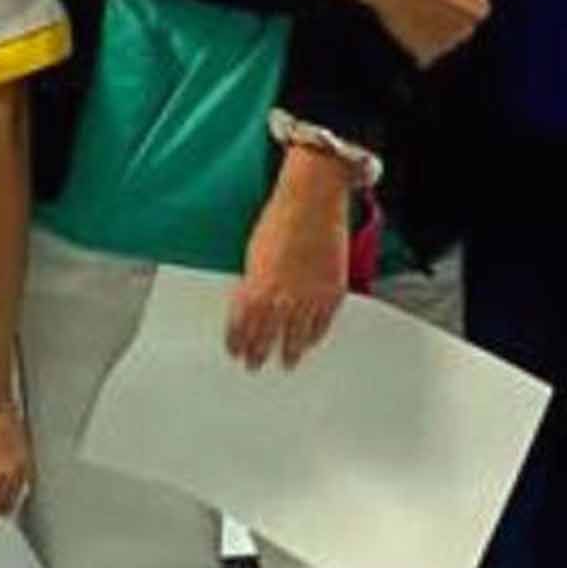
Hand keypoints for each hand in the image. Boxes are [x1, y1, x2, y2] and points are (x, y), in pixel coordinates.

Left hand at [227, 148, 355, 368]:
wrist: (312, 202)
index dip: (237, 341)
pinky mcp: (332, 292)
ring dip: (289, 352)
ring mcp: (309, 297)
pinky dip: (315, 336)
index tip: (234, 351)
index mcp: (256, 287)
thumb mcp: (254, 254)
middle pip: (267, 336)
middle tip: (254, 366)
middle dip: (258, 353)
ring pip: (297, 336)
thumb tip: (251, 303)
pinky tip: (309, 343)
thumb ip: (253, 283)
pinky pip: (322, 323)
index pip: (242, 326)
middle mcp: (282, 297)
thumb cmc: (280, 219)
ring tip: (285, 363)